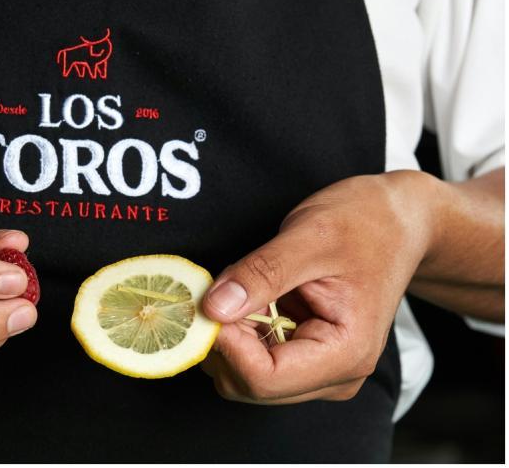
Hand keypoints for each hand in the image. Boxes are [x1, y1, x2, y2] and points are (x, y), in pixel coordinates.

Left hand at [201, 171, 437, 402]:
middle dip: (223, 343)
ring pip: (246, 378)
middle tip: (221, 291)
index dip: (226, 345)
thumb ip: (261, 274)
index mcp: (346, 353)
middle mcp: (336, 375)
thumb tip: (213, 309)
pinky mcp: (305, 359)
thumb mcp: (310, 236)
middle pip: (250, 386)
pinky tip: (248, 300)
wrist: (397, 223)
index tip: (213, 302)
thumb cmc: (364, 223)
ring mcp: (320, 371)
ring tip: (241, 290)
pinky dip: (238, 334)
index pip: (263, 379)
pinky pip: (254, 361)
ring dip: (229, 338)